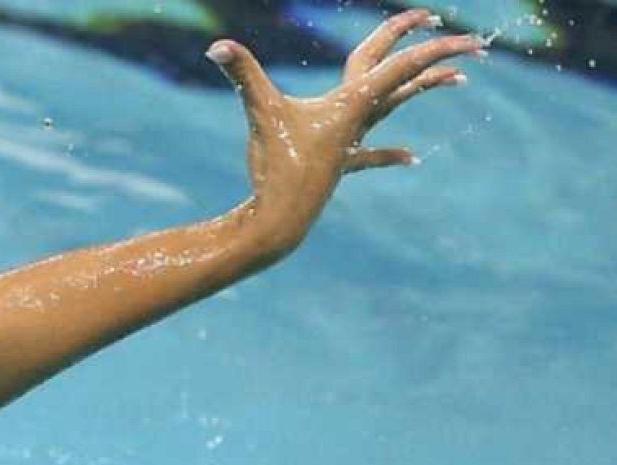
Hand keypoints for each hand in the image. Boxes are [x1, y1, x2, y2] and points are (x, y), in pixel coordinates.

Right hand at [207, 9, 483, 252]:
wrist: (281, 221)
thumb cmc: (276, 168)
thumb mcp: (259, 113)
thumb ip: (242, 74)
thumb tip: (216, 46)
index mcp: (350, 101)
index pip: (394, 60)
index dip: (415, 35)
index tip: (441, 20)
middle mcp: (359, 116)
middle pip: (403, 75)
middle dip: (433, 54)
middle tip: (470, 40)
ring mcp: (352, 140)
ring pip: (395, 105)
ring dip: (423, 88)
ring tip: (459, 80)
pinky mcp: (339, 163)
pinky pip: (371, 154)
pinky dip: (390, 153)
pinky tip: (412, 158)